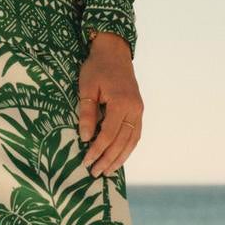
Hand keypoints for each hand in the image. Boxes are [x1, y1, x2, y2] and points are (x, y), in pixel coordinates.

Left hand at [77, 32, 143, 175]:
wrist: (114, 51)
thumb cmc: (97, 67)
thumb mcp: (87, 87)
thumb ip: (87, 113)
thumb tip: (85, 137)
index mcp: (121, 103)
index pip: (108, 135)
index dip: (97, 150)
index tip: (86, 161)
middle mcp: (134, 109)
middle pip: (121, 142)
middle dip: (108, 159)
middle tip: (95, 173)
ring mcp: (138, 110)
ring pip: (132, 141)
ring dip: (120, 158)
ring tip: (108, 171)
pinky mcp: (138, 110)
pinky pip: (135, 134)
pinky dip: (127, 148)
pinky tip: (119, 156)